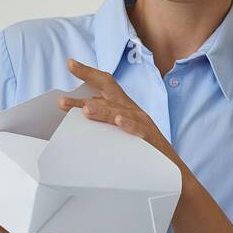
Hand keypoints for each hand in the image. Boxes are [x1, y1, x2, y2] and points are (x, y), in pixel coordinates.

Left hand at [59, 57, 181, 167]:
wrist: (169, 169)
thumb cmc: (140, 147)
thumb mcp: (118, 128)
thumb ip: (103, 118)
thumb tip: (79, 112)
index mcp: (122, 105)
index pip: (105, 83)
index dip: (88, 72)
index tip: (70, 63)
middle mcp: (131, 109)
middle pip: (109, 90)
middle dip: (89, 83)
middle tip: (64, 95)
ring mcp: (141, 122)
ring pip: (119, 111)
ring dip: (102, 110)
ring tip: (85, 110)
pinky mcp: (149, 138)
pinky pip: (138, 130)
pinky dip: (128, 125)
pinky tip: (119, 122)